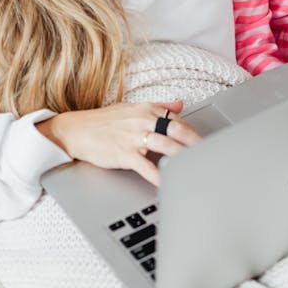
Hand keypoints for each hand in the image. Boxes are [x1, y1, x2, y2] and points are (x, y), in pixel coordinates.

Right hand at [36, 99, 200, 186]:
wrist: (75, 130)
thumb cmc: (103, 122)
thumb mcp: (132, 108)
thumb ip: (159, 107)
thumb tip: (180, 104)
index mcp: (147, 110)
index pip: (178, 120)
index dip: (195, 133)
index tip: (208, 144)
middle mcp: (142, 121)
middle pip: (177, 131)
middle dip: (196, 144)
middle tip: (211, 156)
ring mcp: (133, 137)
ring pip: (166, 146)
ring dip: (183, 158)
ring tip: (198, 168)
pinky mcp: (123, 153)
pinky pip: (146, 166)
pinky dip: (159, 175)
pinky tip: (169, 183)